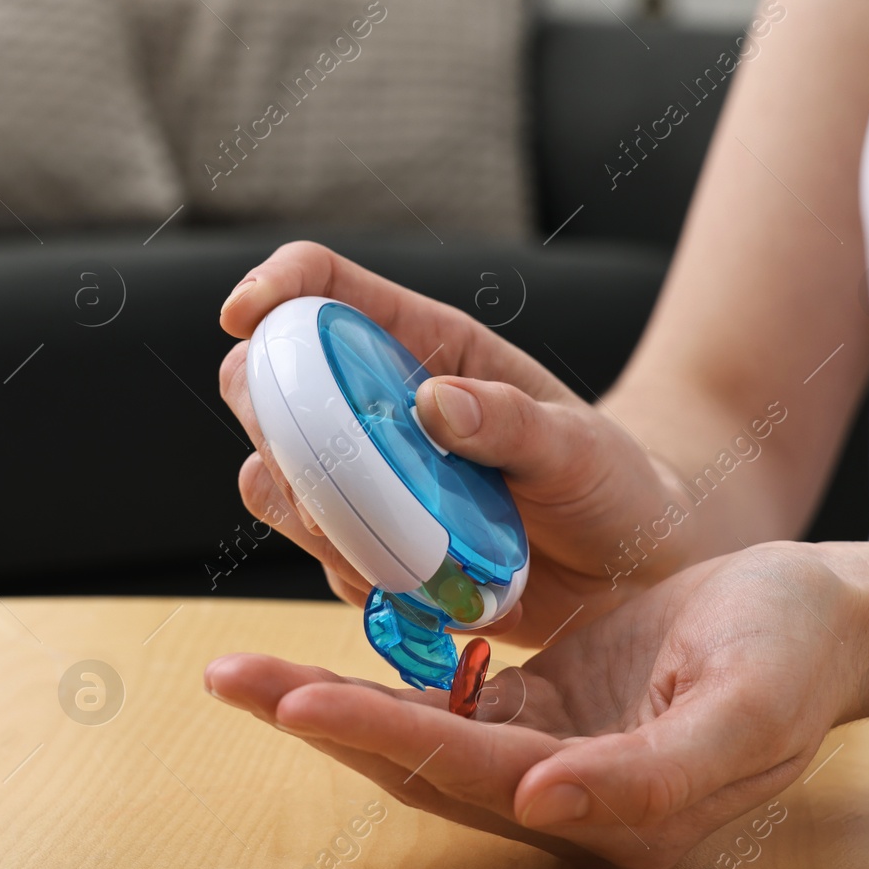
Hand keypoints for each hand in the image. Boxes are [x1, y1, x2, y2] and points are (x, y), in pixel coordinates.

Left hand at [204, 542, 865, 868]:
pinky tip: (317, 658)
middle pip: (417, 762)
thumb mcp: (745, 711)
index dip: (382, 734)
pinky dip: (379, 680)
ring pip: (416, 734)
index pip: (470, 772)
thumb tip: (541, 804)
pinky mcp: (540, 708)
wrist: (821, 622)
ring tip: (242, 671)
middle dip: (320, 721)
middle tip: (230, 677)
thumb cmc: (794, 655)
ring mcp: (546, 754)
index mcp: (614, 812)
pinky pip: (443, 701)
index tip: (299, 701)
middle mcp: (564, 797)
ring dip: (329, 704)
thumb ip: (651, 780)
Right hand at [218, 241, 696, 644]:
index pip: (323, 287)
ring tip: (383, 534)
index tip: (241, 315)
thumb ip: (512, 423)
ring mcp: (364, 482)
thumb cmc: (608, 480)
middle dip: (265, 413)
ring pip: (270, 479)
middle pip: (264, 381)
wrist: (627, 572)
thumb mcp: (578, 445)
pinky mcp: (368, 551)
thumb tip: (435, 404)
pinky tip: (421, 582)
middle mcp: (376, 408)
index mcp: (422, 346)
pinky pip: (320, 560)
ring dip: (300, 506)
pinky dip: (352, 572)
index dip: (273, 286)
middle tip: (314, 459)